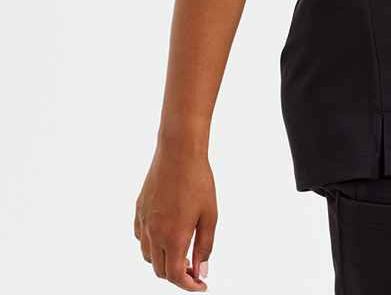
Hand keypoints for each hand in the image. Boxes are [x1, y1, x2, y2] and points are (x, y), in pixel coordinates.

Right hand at [134, 141, 217, 288]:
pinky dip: (151, 244)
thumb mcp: (210, 215)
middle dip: (178, 274)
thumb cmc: (198, 180)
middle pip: (161, 270)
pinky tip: (165, 233)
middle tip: (194, 267)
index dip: (189, 285)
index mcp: (174, 237)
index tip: (201, 285)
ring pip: (148, 257)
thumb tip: (201, 271)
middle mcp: (154, 234)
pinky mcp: (138, 210)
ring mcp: (143, 222)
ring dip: (163, 260)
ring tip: (181, 249)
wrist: (179, 151)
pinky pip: (140, 238)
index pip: (176, 276)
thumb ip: (205, 246)